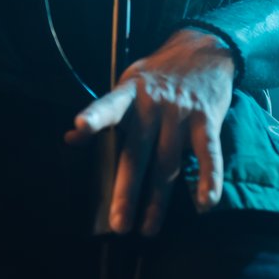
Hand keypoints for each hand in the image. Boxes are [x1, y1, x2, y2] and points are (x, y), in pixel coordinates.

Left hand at [64, 27, 235, 235]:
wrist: (204, 50)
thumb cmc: (157, 75)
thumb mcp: (126, 83)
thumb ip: (104, 113)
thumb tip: (70, 139)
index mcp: (130, 94)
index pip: (109, 106)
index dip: (94, 117)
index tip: (78, 129)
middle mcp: (154, 105)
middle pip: (137, 152)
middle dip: (126, 190)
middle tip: (117, 224)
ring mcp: (181, 114)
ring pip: (168, 163)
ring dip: (159, 199)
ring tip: (148, 228)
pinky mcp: (207, 120)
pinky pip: (208, 154)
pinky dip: (208, 179)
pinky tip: (204, 204)